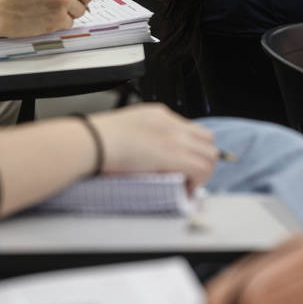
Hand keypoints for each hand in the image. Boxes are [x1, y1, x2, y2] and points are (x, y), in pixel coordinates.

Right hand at [90, 103, 218, 190]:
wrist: (92, 142)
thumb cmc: (96, 140)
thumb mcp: (123, 130)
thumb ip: (139, 138)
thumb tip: (142, 156)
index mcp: (156, 115)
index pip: (188, 128)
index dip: (189, 147)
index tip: (181, 161)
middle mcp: (170, 123)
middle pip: (206, 139)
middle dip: (201, 158)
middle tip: (188, 174)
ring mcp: (175, 138)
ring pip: (210, 154)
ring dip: (202, 171)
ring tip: (187, 183)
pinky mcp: (175, 155)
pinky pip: (202, 168)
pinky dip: (198, 181)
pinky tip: (185, 188)